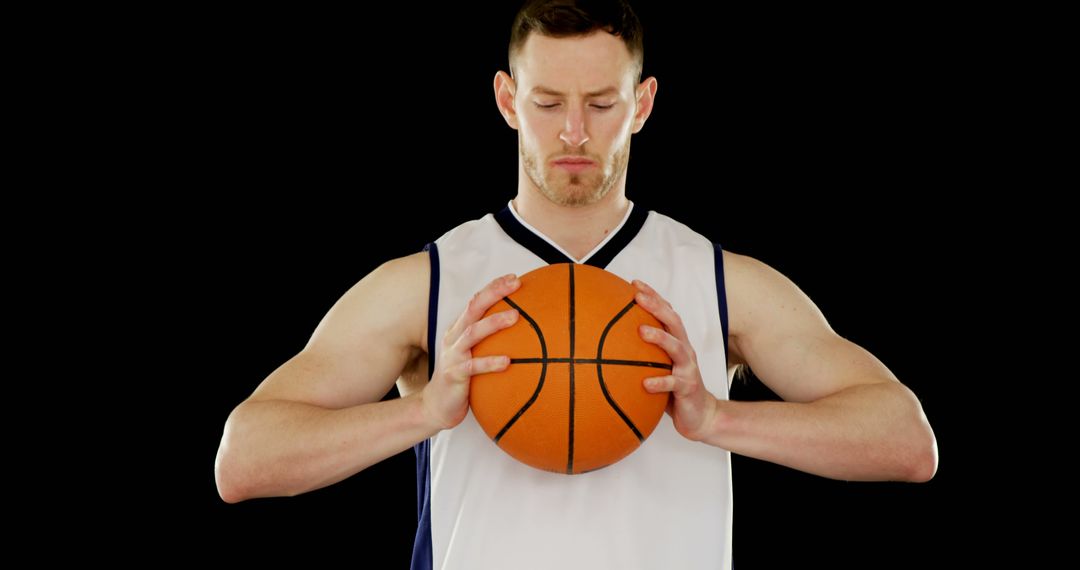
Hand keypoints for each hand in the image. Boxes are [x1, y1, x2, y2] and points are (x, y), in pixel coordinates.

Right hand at [421, 274, 519, 429]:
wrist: (436, 406)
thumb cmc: (461, 379)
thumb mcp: (474, 355)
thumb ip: (489, 342)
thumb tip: (523, 333)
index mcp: (459, 331)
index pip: (476, 302)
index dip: (493, 287)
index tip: (514, 278)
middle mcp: (454, 338)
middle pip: (473, 308)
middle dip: (494, 294)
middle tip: (515, 285)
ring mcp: (453, 356)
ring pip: (473, 333)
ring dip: (494, 323)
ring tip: (516, 316)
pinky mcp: (454, 375)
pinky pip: (473, 367)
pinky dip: (490, 362)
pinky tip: (508, 361)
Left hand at [633, 280, 718, 441]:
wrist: (701, 415)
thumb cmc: (674, 388)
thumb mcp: (659, 367)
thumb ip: (642, 354)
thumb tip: (606, 343)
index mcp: (677, 343)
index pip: (667, 313)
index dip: (653, 297)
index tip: (635, 283)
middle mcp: (685, 351)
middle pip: (674, 323)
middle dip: (656, 307)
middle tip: (638, 297)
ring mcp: (688, 368)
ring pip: (676, 348)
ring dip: (660, 338)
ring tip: (641, 331)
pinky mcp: (688, 388)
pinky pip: (674, 384)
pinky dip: (660, 382)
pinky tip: (645, 383)